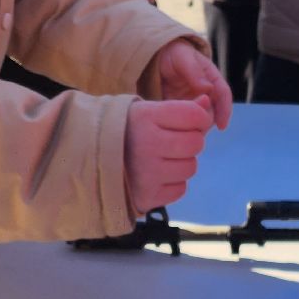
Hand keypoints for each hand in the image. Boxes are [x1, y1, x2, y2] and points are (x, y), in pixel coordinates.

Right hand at [124, 98, 212, 212]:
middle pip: (196, 143)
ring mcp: (147, 173)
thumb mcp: (148, 111)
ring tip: (164, 159)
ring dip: (183, 163)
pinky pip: (180, 189)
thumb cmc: (126, 131)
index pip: (194, 115)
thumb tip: (208, 102)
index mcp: (145, 117)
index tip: (191, 121)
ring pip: (191, 167)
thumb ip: (180, 107)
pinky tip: (158, 175)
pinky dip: (174, 183)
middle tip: (174, 141)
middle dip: (191, 141)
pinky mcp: (148, 197)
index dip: (199, 118)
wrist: (91, 160)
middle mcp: (147, 144)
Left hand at [146, 39, 231, 129]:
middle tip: (195, 130)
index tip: (222, 125)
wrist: (156, 58)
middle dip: (207, 122)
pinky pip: (187, 122)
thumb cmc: (172, 54)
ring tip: (184, 132)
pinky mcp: (183, 111)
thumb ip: (194, 70)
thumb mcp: (182, 57)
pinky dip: (185, 128)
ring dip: (196, 127)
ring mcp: (195, 102)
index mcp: (212, 77)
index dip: (225, 110)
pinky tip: (176, 132)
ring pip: (202, 119)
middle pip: (214, 111)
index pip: (223, 94)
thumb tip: (208, 88)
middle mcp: (207, 92)